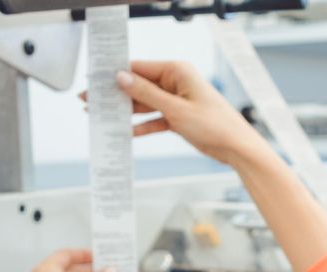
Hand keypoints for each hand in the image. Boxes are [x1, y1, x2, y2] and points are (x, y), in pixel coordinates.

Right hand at [81, 61, 266, 165]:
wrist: (236, 147)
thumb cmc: (215, 124)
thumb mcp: (176, 109)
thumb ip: (147, 94)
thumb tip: (121, 78)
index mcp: (177, 71)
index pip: (138, 68)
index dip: (114, 75)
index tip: (94, 81)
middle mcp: (176, 83)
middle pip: (139, 86)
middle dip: (116, 95)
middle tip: (90, 101)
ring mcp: (177, 101)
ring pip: (146, 104)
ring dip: (126, 111)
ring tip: (102, 116)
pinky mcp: (179, 118)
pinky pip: (156, 119)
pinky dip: (143, 126)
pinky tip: (126, 132)